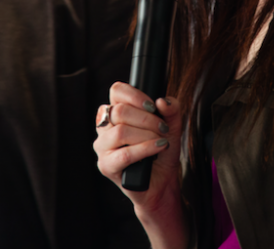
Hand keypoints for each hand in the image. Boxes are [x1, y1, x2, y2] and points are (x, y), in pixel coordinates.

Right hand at [94, 82, 187, 248]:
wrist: (162, 182)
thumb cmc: (161, 152)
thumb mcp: (171, 125)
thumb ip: (171, 109)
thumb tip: (163, 101)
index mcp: (115, 112)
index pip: (116, 91)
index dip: (136, 96)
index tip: (153, 107)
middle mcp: (104, 127)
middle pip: (119, 111)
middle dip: (147, 119)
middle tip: (163, 128)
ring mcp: (102, 147)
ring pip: (120, 132)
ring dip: (147, 135)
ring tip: (161, 141)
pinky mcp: (106, 166)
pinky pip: (124, 154)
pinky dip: (145, 149)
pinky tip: (158, 148)